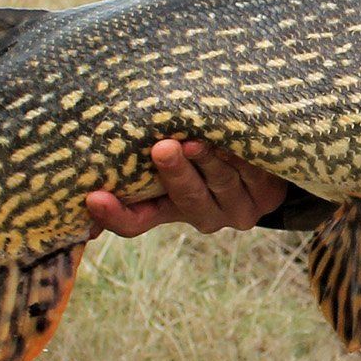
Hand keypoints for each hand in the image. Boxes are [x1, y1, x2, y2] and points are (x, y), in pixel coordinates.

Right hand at [85, 138, 287, 238]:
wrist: (265, 163)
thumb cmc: (204, 154)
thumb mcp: (172, 161)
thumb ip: (143, 158)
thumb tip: (94, 149)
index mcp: (169, 209)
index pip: (136, 223)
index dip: (115, 215)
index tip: (93, 197)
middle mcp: (202, 216)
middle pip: (186, 201)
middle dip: (175, 175)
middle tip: (162, 149)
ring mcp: (237, 210)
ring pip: (221, 186)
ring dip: (209, 163)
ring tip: (197, 141)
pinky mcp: (267, 197)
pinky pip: (254, 175)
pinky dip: (243, 156)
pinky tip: (233, 137)